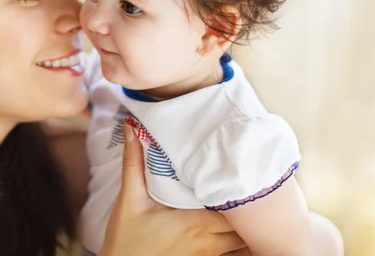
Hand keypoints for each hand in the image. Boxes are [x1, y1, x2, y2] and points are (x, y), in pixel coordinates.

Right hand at [99, 125, 247, 255]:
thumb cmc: (125, 239)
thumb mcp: (129, 199)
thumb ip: (134, 163)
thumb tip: (132, 129)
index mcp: (196, 223)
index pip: (236, 208)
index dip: (244, 193)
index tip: (241, 176)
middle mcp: (208, 243)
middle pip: (246, 228)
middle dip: (249, 211)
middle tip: (246, 189)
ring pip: (242, 245)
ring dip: (244, 229)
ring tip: (243, 210)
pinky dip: (236, 246)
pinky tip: (230, 232)